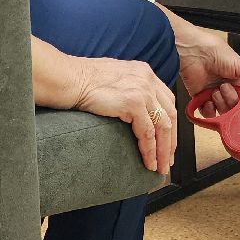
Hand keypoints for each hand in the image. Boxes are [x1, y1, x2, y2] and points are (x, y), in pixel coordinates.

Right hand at [70, 57, 177, 175]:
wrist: (69, 79)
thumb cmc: (82, 80)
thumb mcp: (115, 79)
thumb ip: (129, 89)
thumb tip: (134, 109)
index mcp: (145, 72)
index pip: (167, 101)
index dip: (170, 123)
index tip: (168, 140)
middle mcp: (148, 79)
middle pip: (169, 115)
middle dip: (170, 141)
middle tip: (168, 159)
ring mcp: (142, 90)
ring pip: (162, 127)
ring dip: (162, 150)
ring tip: (160, 167)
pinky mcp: (133, 103)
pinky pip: (147, 133)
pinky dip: (150, 151)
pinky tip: (149, 162)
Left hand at [171, 23, 239, 119]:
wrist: (193, 52)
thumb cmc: (214, 52)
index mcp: (238, 80)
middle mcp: (227, 88)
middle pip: (236, 107)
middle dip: (233, 101)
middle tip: (227, 88)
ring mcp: (214, 94)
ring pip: (224, 111)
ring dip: (221, 103)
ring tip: (215, 90)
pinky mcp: (201, 98)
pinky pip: (208, 113)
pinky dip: (209, 109)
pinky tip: (208, 99)